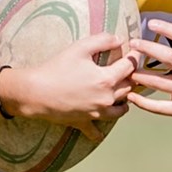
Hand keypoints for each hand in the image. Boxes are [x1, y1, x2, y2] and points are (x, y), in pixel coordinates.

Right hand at [5, 33, 137, 131]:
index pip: (130, 67)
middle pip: (129, 88)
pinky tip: (100, 131)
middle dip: (131, 78)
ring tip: (121, 95)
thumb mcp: (79, 48)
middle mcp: (106, 98)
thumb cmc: (56, 68)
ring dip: (123, 101)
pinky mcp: (84, 122)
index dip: (135, 57)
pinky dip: (99, 131)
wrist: (35, 92)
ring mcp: (96, 112)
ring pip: (121, 110)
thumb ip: (102, 40)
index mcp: (107, 79)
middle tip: (130, 71)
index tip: (136, 51)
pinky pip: (96, 131)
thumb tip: (119, 39)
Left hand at [126, 20, 171, 125]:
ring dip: (142, 76)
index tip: (151, 23)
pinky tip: (132, 96)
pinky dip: (145, 103)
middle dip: (149, 49)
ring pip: (162, 83)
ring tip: (128, 71)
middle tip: (133, 43)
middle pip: (171, 58)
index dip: (167, 29)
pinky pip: (162, 107)